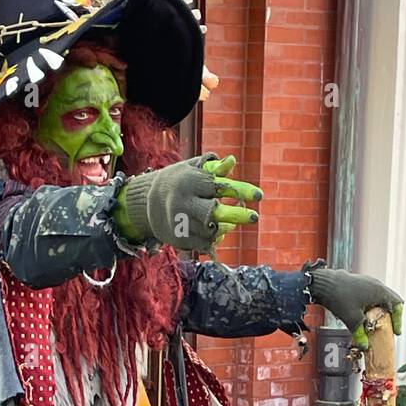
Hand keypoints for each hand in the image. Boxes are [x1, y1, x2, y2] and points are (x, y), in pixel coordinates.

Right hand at [113, 154, 261, 252]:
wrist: (146, 204)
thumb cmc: (179, 181)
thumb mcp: (194, 169)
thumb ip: (214, 168)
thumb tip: (232, 161)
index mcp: (189, 181)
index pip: (218, 186)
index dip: (240, 190)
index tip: (259, 196)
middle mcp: (182, 203)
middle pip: (213, 213)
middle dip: (236, 215)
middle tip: (254, 217)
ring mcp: (179, 223)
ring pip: (211, 231)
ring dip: (225, 228)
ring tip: (229, 224)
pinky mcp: (178, 239)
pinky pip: (204, 244)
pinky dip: (214, 239)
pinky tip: (215, 231)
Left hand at [309, 267, 402, 337]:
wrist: (323, 283)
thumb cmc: (340, 300)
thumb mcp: (352, 320)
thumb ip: (360, 335)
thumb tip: (365, 348)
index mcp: (380, 291)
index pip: (397, 305)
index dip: (398, 320)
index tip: (396, 332)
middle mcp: (376, 284)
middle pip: (391, 300)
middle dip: (391, 315)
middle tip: (389, 328)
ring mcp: (368, 282)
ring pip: (381, 297)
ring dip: (381, 310)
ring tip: (377, 323)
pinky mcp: (360, 283)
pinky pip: (372, 295)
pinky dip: (373, 305)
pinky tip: (365, 314)